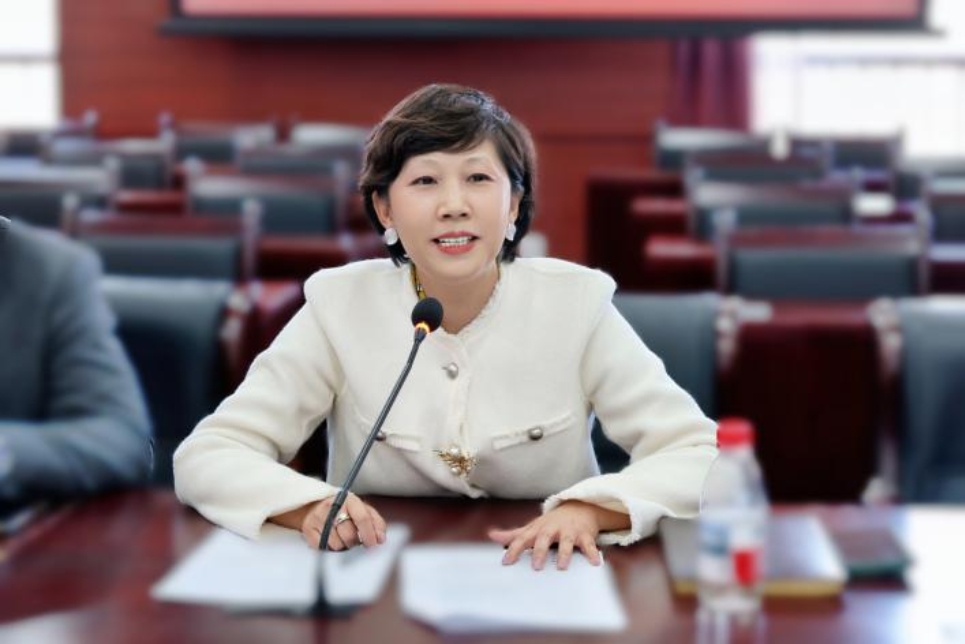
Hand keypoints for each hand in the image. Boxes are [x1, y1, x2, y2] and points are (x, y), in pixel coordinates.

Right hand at [275, 493, 386, 550]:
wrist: (315, 506)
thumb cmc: (344, 510)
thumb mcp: (362, 510)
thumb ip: (376, 522)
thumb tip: (380, 539)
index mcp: (349, 500)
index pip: (362, 518)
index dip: (369, 534)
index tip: (372, 544)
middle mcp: (333, 507)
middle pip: (349, 535)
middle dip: (355, 542)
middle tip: (354, 539)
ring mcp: (319, 518)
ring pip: (337, 544)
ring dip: (343, 545)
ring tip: (341, 537)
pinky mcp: (309, 529)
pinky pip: (324, 549)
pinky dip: (330, 548)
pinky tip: (331, 539)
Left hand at [487, 500, 624, 570]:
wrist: (578, 507)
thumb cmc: (551, 523)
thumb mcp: (532, 527)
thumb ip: (513, 534)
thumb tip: (491, 535)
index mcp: (538, 530)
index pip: (523, 539)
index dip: (514, 550)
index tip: (506, 562)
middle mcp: (553, 529)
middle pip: (545, 538)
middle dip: (540, 551)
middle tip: (537, 567)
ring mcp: (569, 531)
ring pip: (567, 541)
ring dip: (565, 552)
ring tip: (562, 566)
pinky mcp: (585, 534)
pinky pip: (589, 544)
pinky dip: (592, 552)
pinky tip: (595, 563)